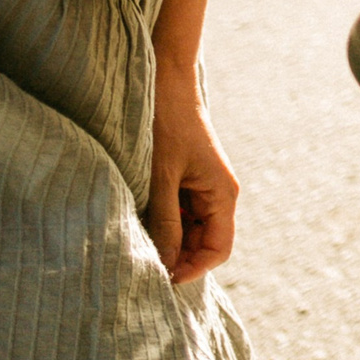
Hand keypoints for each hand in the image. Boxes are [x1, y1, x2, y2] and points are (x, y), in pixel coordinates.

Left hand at [146, 63, 238, 282]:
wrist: (165, 82)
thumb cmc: (165, 125)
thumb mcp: (161, 178)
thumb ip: (166, 222)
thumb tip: (165, 264)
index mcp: (222, 194)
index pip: (219, 249)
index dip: (193, 269)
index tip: (161, 277)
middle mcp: (218, 194)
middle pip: (205, 243)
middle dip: (179, 257)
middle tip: (142, 263)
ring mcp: (203, 187)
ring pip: (190, 230)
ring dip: (168, 239)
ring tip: (137, 242)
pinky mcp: (188, 180)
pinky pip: (180, 213)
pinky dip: (163, 223)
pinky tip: (139, 220)